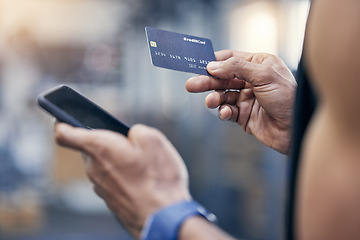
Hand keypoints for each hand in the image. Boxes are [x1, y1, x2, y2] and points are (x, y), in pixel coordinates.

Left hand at [54, 123, 190, 238]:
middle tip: (131, 144)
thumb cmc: (158, 179)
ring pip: (103, 164)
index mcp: (100, 147)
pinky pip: (112, 180)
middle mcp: (94, 168)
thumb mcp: (153, 140)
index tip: (64, 119)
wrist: (162, 218)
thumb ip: (137, 130)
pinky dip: (123, 176)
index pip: (65, 134)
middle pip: (92, 147)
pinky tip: (142, 180)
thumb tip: (132, 135)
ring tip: (142, 165)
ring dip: (118, 160)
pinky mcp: (110, 200)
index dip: (62, 123)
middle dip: (109, 142)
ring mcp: (100, 187)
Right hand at [186, 50, 296, 154]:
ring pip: (223, 95)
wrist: (295, 130)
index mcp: (258, 65)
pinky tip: (224, 113)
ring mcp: (246, 98)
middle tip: (191, 84)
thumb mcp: (264, 76)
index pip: (231, 59)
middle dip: (207, 81)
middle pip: (223, 78)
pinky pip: (227, 111)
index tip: (199, 65)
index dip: (215, 62)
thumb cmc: (287, 98)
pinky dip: (223, 112)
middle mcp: (251, 80)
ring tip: (210, 102)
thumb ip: (237, 69)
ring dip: (214, 98)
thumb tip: (213, 65)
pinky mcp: (243, 115)